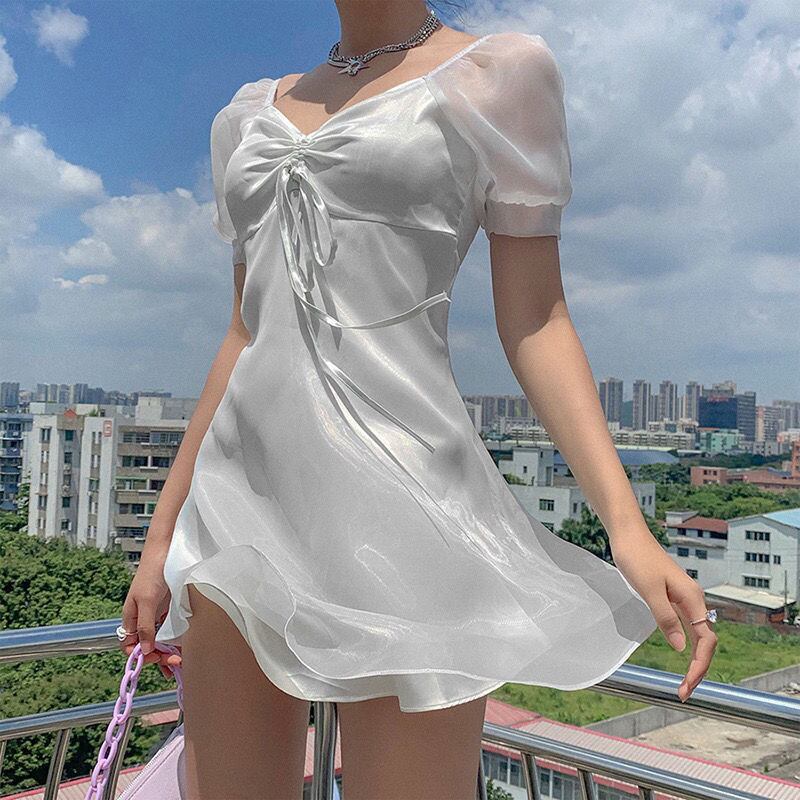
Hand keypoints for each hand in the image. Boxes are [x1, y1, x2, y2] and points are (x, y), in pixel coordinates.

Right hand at [119, 541, 182, 679]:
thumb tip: (145, 650)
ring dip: (167, 651)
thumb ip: (145, 626)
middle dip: (158, 657)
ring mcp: (156, 613)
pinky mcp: (168, 608)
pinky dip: (174, 639)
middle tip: (174, 663)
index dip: (141, 656)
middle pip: (146, 645)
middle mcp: (142, 618)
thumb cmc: (152, 573)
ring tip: (179, 661)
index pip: (130, 645)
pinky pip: (169, 628)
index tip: (157, 660)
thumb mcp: (147, 601)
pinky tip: (183, 646)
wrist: (167, 550)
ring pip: (159, 639)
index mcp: (131, 617)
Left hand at [611, 537, 717, 701]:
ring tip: (684, 681)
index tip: (687, 686)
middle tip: (684, 692)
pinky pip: (685, 623)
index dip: (699, 666)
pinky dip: (684, 642)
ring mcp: (682, 596)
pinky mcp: (671, 594)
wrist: (627, 534)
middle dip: (698, 668)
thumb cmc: (636, 558)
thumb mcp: (648, 590)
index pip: (706, 640)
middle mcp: (692, 598)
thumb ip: (665, 618)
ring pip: (696, 633)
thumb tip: (681, 647)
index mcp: (692, 597)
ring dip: (693, 658)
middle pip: (705, 640)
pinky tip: (679, 651)